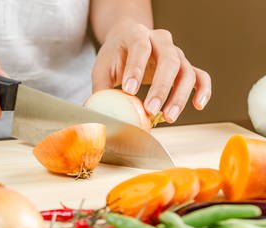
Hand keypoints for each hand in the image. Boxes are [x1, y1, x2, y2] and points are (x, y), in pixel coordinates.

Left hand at [92, 19, 210, 122]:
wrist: (128, 42)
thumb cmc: (115, 56)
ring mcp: (176, 53)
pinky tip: (198, 105)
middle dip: (160, 87)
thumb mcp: (102, 68)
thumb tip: (100, 115)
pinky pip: (200, 76)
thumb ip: (101, 89)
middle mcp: (161, 41)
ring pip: (186, 71)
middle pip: (169, 60)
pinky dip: (202, 90)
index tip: (129, 90)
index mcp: (137, 35)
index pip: (140, 48)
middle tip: (151, 109)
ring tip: (169, 117)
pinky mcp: (185, 66)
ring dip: (179, 95)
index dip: (136, 69)